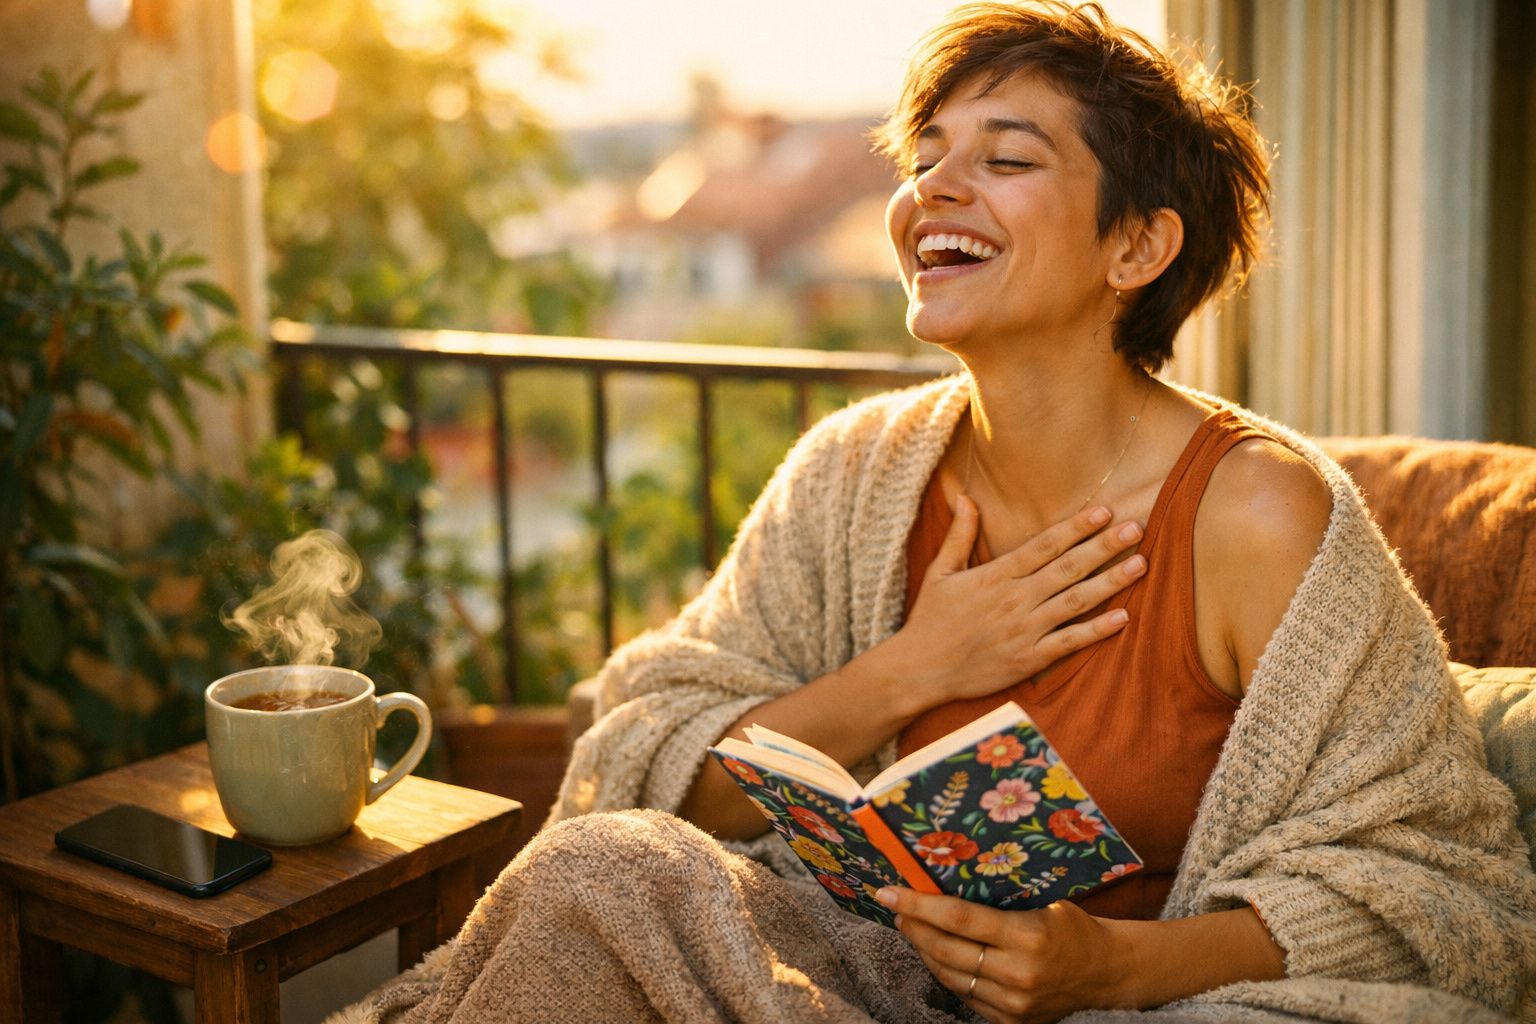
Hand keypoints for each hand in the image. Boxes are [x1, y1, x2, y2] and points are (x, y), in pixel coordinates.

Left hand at [878, 887, 1127, 1022]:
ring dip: (923, 949)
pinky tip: (935, 953)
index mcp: (1028, 935)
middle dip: (913, 926)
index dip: (918, 904)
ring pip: (949, 975)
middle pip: (946, 949)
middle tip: (895, 907)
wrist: (1108, 972)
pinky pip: (964, 995)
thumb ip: (999, 899)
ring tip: (910, 927)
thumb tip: (945, 879)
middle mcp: (1018, 973)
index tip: (890, 892)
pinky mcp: (1011, 1020)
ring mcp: (1013, 1003)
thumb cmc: (1073, 926)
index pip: (958, 917)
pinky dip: (944, 972)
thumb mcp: (1043, 901)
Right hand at [893, 498, 1145, 703]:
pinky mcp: (1028, 659)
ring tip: (1141, 563)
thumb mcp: (940, 572)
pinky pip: (1069, 642)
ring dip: (1110, 582)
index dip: (1076, 527)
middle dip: (1104, 546)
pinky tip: (1123, 616)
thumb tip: (964, 497)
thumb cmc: (929, 621)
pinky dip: (1097, 630)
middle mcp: (1014, 599)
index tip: (1104, 511)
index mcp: (996, 575)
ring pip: (1075, 601)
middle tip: (1137, 527)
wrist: (919, 670)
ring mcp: (1024, 630)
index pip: (1044, 545)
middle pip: (1067, 567)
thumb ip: (959, 535)